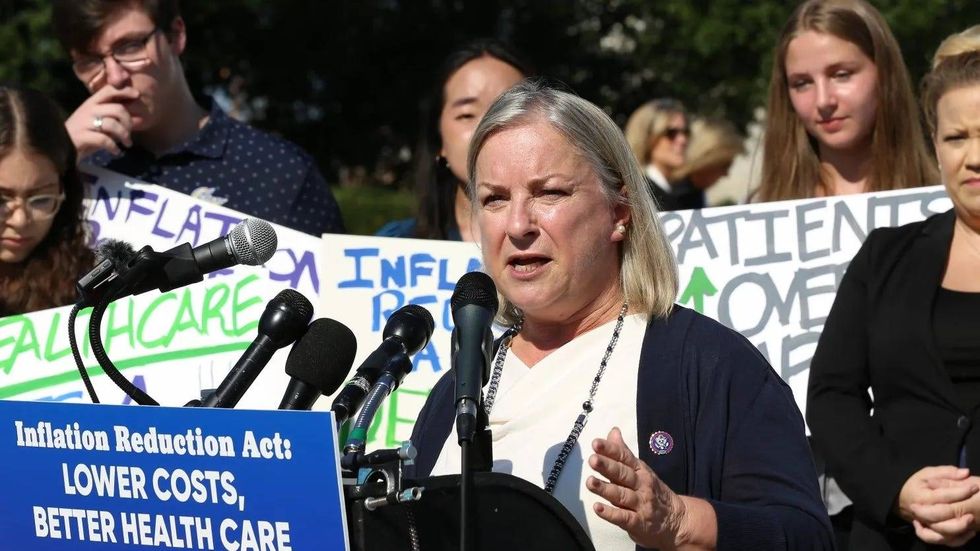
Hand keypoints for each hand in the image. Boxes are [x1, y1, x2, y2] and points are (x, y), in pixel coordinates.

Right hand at [65, 86, 138, 158]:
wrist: (61, 146)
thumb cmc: (83, 133)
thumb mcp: (98, 121)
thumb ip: (114, 117)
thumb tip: (137, 118)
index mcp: (92, 103)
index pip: (109, 90)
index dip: (125, 90)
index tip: (137, 94)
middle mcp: (89, 109)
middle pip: (117, 109)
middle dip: (129, 122)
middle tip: (130, 134)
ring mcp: (85, 122)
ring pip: (113, 124)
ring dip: (124, 136)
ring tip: (126, 144)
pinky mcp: (82, 136)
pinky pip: (104, 140)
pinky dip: (114, 147)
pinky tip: (116, 152)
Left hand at [586, 427, 715, 549]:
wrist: (677, 521)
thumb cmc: (653, 492)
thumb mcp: (640, 469)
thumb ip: (622, 452)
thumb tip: (613, 431)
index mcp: (640, 470)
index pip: (624, 457)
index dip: (610, 450)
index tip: (596, 443)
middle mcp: (641, 485)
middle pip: (622, 474)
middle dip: (607, 466)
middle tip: (593, 460)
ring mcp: (640, 504)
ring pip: (621, 495)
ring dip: (605, 489)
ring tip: (590, 482)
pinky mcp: (638, 523)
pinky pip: (624, 517)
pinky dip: (611, 513)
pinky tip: (598, 508)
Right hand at [896, 466, 977, 545]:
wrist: (902, 499)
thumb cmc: (917, 484)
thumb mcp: (928, 473)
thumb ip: (946, 473)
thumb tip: (965, 473)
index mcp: (922, 497)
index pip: (942, 495)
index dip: (960, 491)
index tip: (974, 487)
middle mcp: (922, 513)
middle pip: (941, 516)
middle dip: (960, 511)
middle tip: (974, 505)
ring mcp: (927, 525)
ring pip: (943, 533)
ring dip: (959, 528)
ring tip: (971, 520)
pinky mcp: (932, 533)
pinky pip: (945, 541)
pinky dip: (957, 540)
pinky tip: (970, 532)